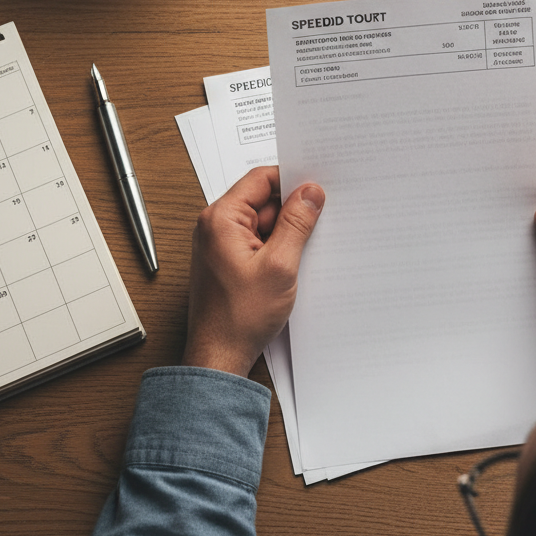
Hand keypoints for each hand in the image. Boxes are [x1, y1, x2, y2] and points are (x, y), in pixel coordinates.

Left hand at [182, 166, 324, 376]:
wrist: (219, 356)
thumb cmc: (239, 318)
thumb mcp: (279, 266)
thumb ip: (297, 224)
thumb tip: (311, 193)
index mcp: (221, 219)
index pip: (260, 179)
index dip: (291, 179)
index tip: (317, 186)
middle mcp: (216, 226)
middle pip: (263, 199)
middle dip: (292, 209)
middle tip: (320, 220)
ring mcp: (221, 244)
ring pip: (264, 222)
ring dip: (286, 231)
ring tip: (304, 250)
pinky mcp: (229, 260)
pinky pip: (258, 241)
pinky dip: (278, 246)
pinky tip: (293, 262)